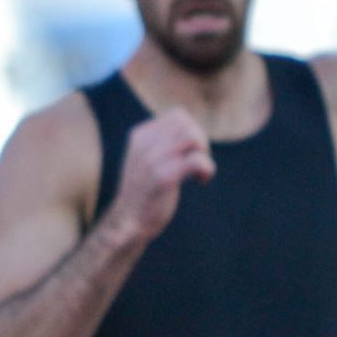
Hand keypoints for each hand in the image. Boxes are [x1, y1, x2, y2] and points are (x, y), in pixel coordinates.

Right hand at [106, 109, 216, 246]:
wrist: (129, 220)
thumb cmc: (143, 191)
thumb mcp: (146, 158)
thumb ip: (162, 141)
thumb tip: (189, 124)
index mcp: (139, 136)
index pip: (178, 116)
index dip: (192, 131)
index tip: (190, 152)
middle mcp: (144, 144)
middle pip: (187, 124)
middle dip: (201, 141)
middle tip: (198, 162)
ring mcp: (153, 161)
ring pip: (193, 137)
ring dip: (204, 153)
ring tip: (200, 171)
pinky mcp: (164, 178)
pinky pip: (197, 161)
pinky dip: (207, 170)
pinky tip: (202, 181)